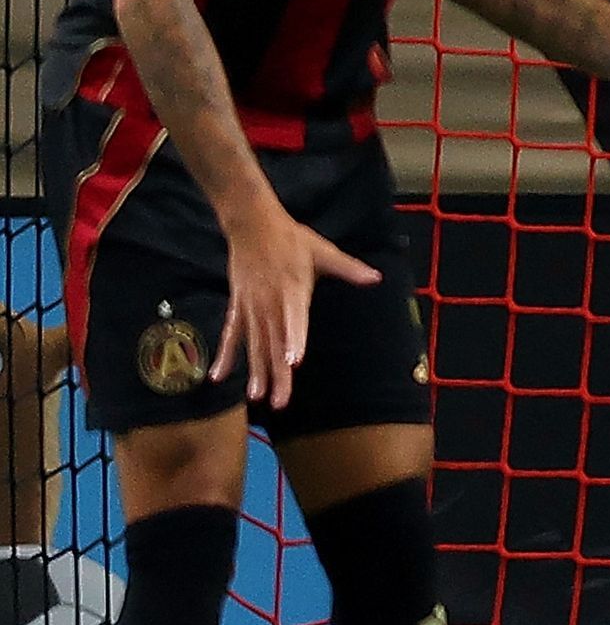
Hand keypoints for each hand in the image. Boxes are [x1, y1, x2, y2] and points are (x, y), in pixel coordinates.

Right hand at [212, 199, 378, 415]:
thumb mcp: (323, 251)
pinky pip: (231, 334)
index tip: (294, 361)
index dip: (294, 339)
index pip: (294, 318)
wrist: (252, 224)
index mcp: (292, 289)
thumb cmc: (292, 239)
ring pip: (254, 344)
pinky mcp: (238, 306)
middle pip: (274, 342)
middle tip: (280, 401)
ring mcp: (251, 306)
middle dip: (277, 372)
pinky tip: (219, 377)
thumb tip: (376, 277)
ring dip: (255, 371)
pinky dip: (225, 354)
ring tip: (257, 396)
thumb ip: (348, 268)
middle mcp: (269, 302)